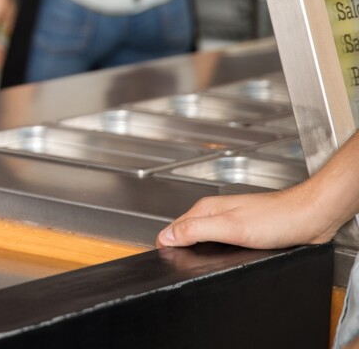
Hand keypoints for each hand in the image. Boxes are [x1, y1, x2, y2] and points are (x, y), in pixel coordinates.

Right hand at [156, 184, 336, 249]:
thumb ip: (196, 230)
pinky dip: (215, 253)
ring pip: (201, 239)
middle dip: (179, 249)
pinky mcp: (243, 232)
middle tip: (179, 265)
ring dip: (196, 251)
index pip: (172, 228)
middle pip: (184, 234)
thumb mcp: (230, 227)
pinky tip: (222, 260)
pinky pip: (219, 244)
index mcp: (206, 209)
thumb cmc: (278, 219)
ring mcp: (229, 222)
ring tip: (196, 264)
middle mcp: (215, 214)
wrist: (309, 218)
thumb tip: (167, 237)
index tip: (167, 260)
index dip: (166, 245)